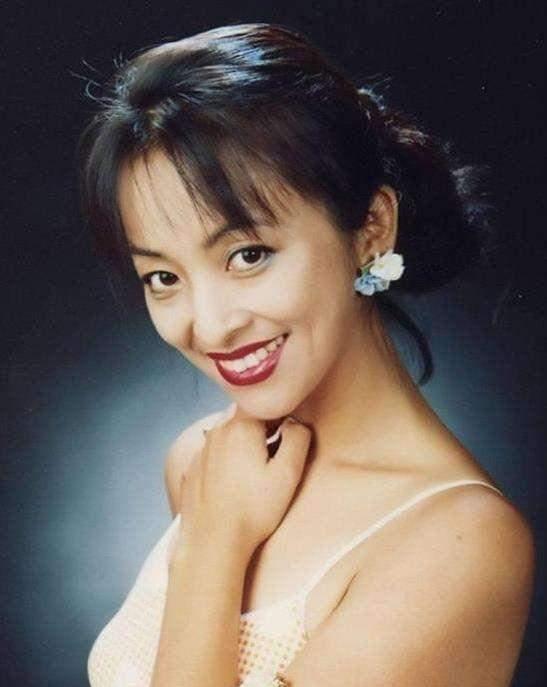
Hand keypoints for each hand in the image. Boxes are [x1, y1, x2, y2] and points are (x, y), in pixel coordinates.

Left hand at [177, 404, 311, 553]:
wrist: (213, 542)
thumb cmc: (254, 509)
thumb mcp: (288, 474)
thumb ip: (298, 439)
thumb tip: (296, 422)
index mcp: (240, 426)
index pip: (264, 402)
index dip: (280, 413)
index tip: (288, 433)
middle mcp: (217, 431)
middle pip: (245, 415)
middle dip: (262, 427)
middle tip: (276, 452)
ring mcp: (202, 450)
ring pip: (228, 433)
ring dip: (245, 442)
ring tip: (256, 470)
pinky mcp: (193, 469)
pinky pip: (215, 452)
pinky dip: (228, 458)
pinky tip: (236, 483)